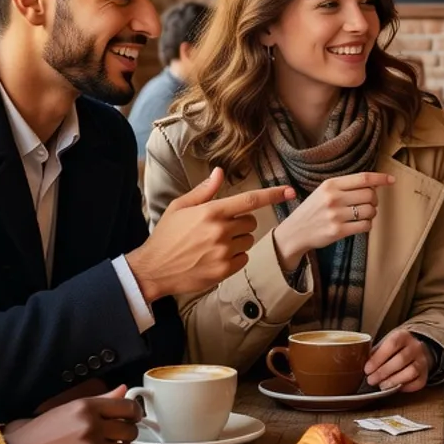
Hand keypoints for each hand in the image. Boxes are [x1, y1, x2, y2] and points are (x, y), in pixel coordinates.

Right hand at [3, 384, 140, 443]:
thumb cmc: (38, 434)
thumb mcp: (67, 409)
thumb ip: (99, 400)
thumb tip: (123, 390)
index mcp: (85, 407)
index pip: (127, 406)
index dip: (135, 413)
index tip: (133, 418)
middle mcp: (91, 426)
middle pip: (130, 430)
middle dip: (126, 435)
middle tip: (116, 438)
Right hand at [127, 168, 294, 300]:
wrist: (153, 269)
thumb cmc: (166, 235)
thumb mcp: (180, 207)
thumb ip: (204, 191)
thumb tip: (219, 172)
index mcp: (211, 211)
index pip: (250, 200)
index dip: (273, 194)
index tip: (289, 191)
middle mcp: (220, 231)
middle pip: (251, 222)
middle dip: (240, 223)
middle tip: (219, 228)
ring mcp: (223, 252)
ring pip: (248, 241)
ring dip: (238, 241)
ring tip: (214, 244)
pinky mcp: (224, 270)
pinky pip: (244, 258)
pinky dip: (235, 257)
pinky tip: (215, 257)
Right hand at [274, 172, 396, 266]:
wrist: (295, 232)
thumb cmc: (313, 210)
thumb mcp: (324, 191)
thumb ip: (345, 186)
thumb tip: (375, 185)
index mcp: (330, 184)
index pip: (363, 178)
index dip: (380, 178)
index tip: (392, 180)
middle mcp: (333, 198)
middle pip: (370, 194)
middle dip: (374, 200)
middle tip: (368, 204)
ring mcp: (335, 215)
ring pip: (370, 210)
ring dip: (371, 213)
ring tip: (362, 215)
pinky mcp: (338, 231)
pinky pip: (365, 226)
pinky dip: (367, 225)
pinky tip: (360, 224)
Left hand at [364, 329, 431, 391]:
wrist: (416, 350)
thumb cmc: (395, 349)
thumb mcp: (385, 344)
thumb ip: (375, 353)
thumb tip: (360, 365)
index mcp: (403, 336)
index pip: (392, 344)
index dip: (379, 358)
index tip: (367, 369)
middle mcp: (416, 347)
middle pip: (401, 360)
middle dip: (383, 372)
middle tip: (371, 380)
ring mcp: (422, 361)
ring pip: (411, 372)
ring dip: (393, 381)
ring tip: (381, 385)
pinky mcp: (425, 375)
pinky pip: (417, 383)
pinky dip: (404, 387)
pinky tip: (394, 387)